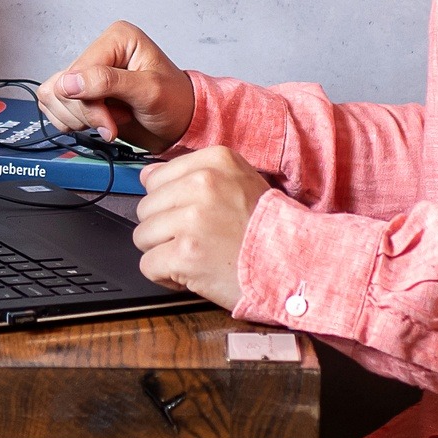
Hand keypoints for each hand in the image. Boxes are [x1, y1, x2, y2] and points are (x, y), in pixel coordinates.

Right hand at [37, 21, 194, 151]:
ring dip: (78, 119)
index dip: (90, 103)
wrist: (180, 125)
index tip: (110, 124)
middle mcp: (99, 51)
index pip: (79, 71)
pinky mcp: (82, 92)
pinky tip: (97, 123)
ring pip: (54, 96)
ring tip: (109, 119)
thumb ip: (108, 83)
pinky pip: (54, 106)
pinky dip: (71, 122)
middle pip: (63, 86)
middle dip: (87, 114)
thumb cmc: (175, 102)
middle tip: (114, 122)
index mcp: (116, 38)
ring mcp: (88, 72)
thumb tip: (69, 82)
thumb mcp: (149, 91)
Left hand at [132, 146, 269, 312]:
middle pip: (146, 207)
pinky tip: (192, 274)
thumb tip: (146, 174)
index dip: (170, 204)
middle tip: (197, 240)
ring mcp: (192, 218)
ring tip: (196, 256)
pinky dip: (166, 276)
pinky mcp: (185, 254)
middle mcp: (202, 184)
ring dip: (164, 252)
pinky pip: (148, 264)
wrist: (294, 266)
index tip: (193, 216)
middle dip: (165, 229)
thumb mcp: (238, 182)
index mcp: (215, 161)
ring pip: (142, 235)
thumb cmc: (268, 229)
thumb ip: (193, 173)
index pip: (156, 178)